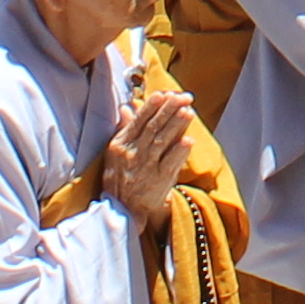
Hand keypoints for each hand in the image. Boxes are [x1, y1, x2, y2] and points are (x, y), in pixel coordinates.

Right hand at [104, 83, 193, 228]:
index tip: (163, 93)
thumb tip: (128, 108)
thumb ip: (124, 129)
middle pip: (153, 127)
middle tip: (184, 97)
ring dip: (176, 126)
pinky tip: (189, 140)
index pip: (139, 121)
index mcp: (121, 144)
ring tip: (188, 111)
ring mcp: (147, 167)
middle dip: (169, 110)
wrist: (123, 209)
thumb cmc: (119, 177)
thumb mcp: (115, 152)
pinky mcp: (159, 180)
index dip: (151, 106)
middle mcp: (133, 154)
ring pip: (162, 142)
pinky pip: (171, 164)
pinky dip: (179, 152)